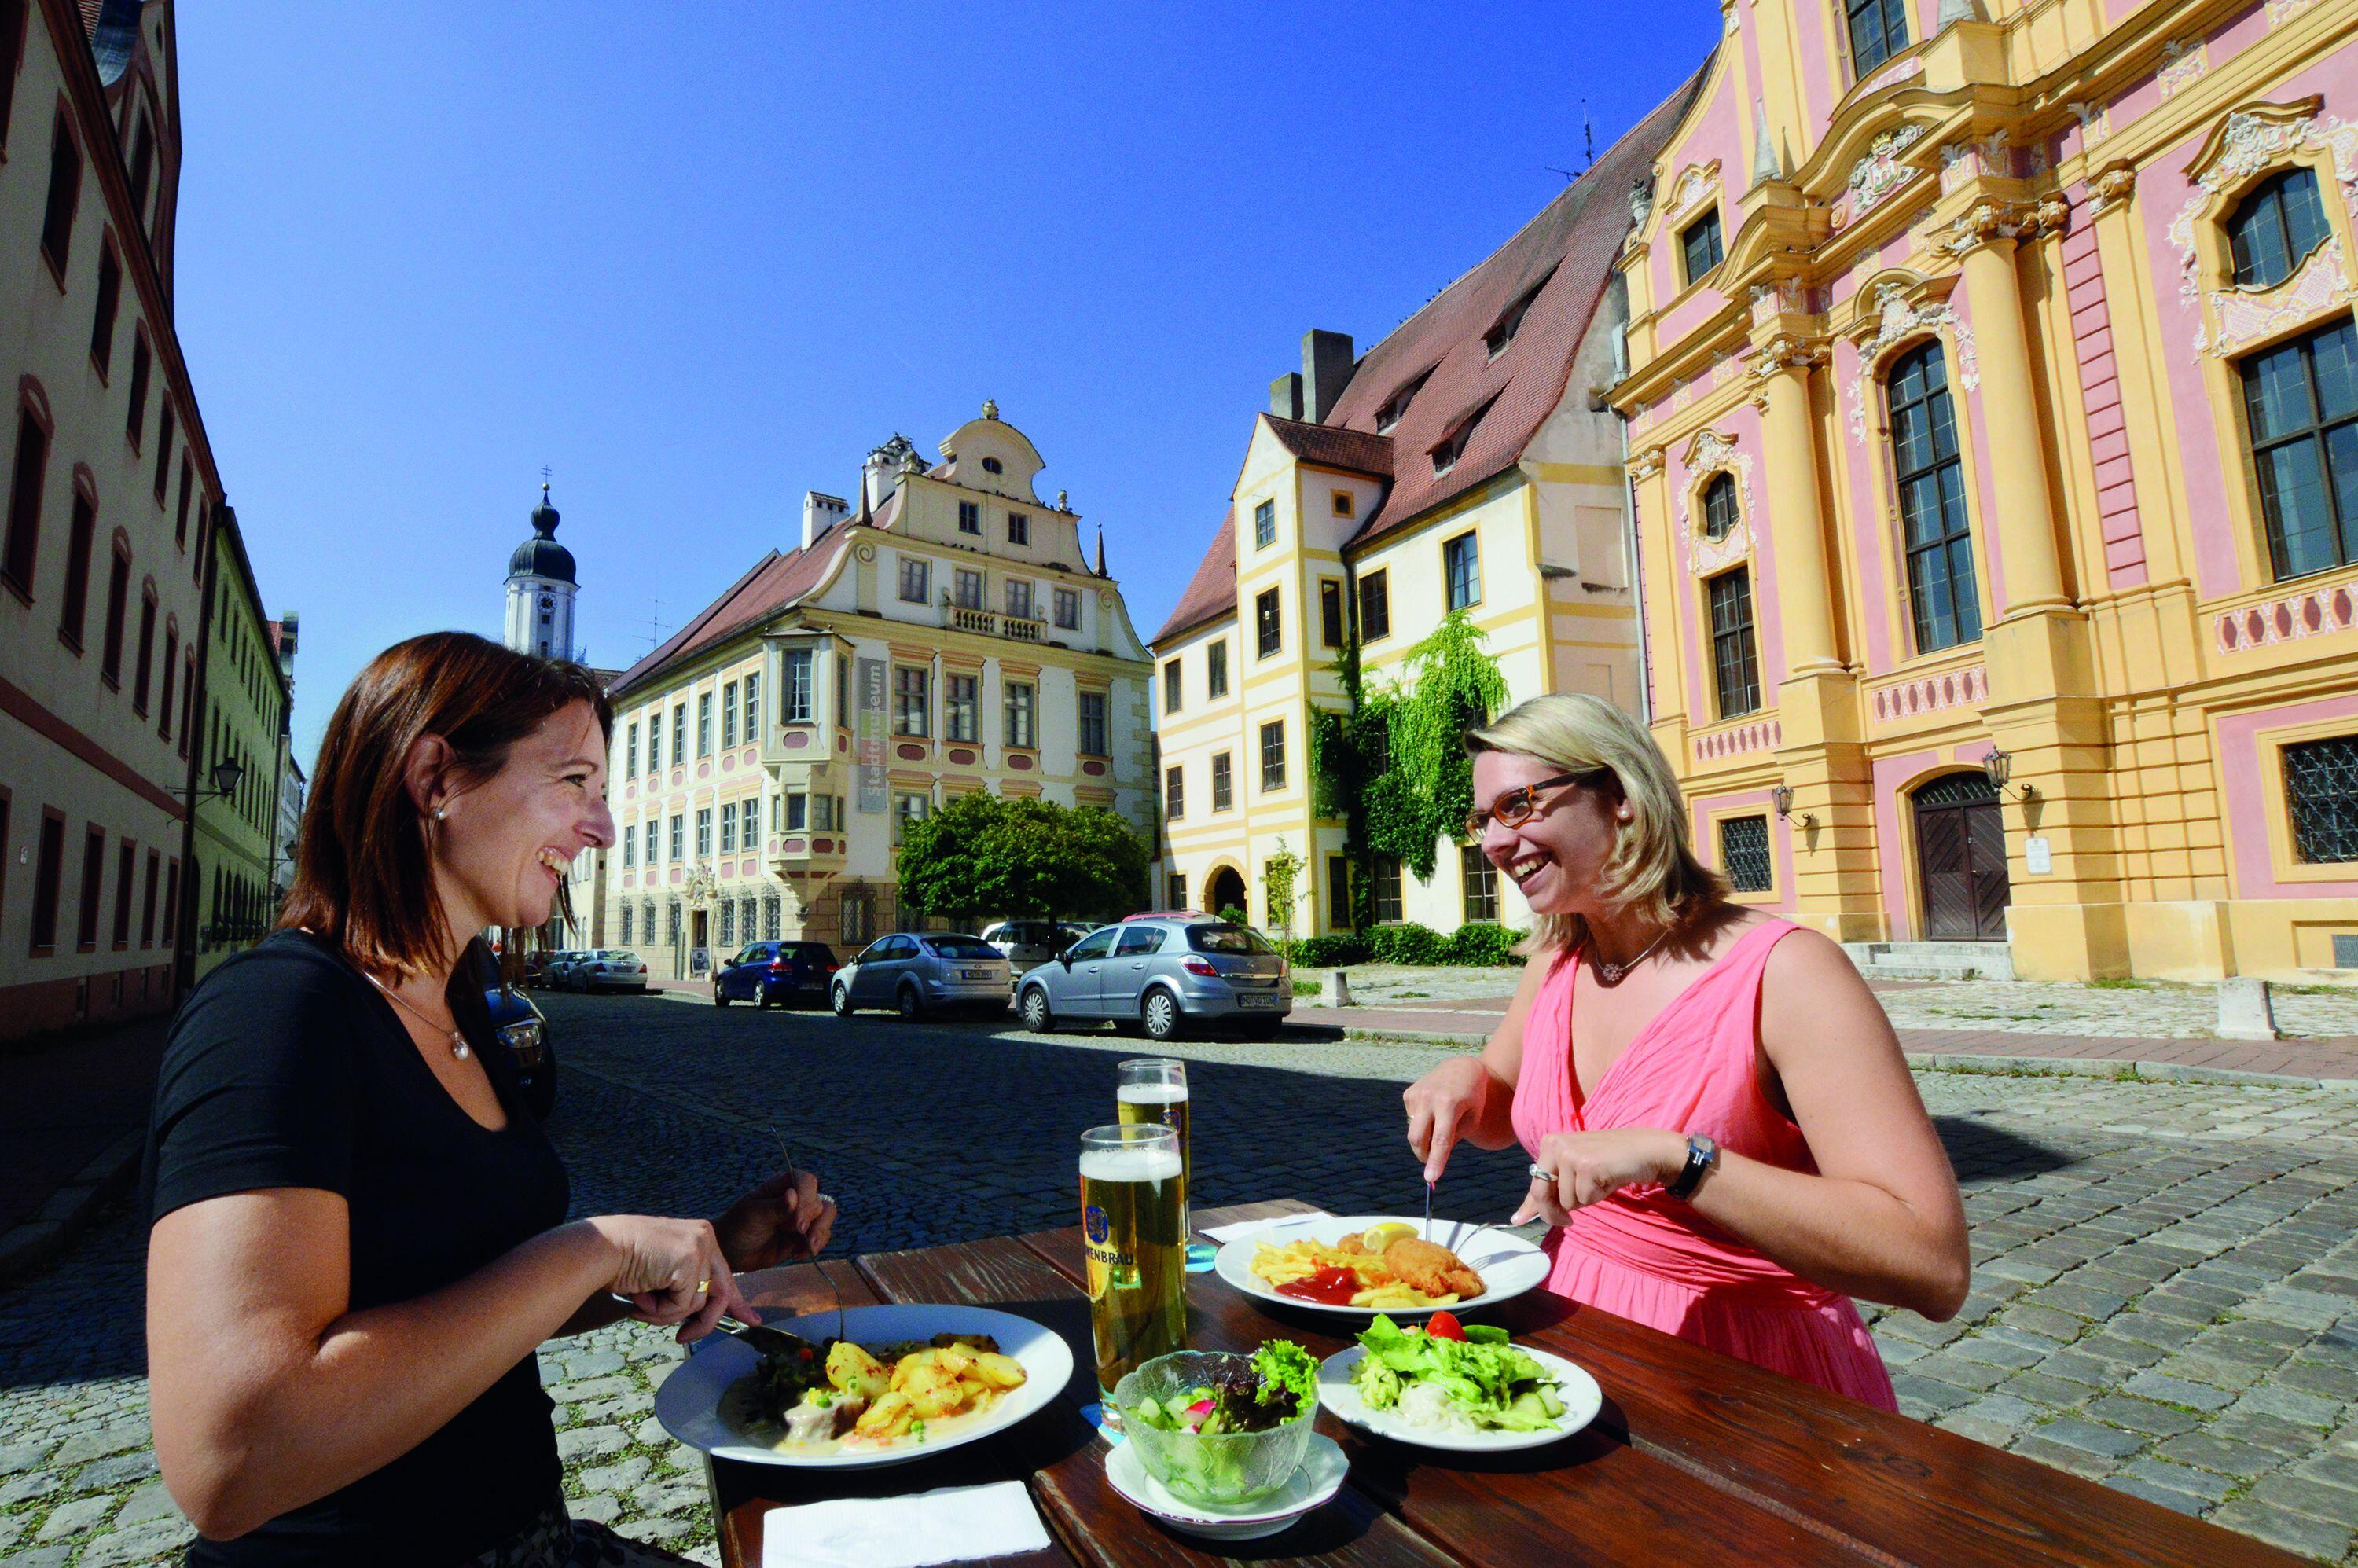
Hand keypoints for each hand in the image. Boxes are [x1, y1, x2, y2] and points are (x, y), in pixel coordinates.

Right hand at [586, 1214, 755, 1343]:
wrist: (599, 1249)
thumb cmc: (622, 1263)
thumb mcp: (663, 1273)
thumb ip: (686, 1286)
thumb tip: (702, 1314)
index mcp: (700, 1237)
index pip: (725, 1276)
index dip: (737, 1303)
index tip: (752, 1321)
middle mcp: (705, 1237)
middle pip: (721, 1293)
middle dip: (704, 1323)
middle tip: (683, 1339)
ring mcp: (699, 1247)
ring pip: (698, 1304)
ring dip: (666, 1315)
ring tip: (642, 1303)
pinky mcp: (689, 1261)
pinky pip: (683, 1305)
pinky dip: (660, 1310)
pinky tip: (641, 1296)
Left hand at [714, 1171, 837, 1272]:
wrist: (732, 1252)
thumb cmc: (738, 1226)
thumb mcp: (753, 1215)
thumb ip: (776, 1207)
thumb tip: (793, 1195)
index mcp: (781, 1186)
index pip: (806, 1181)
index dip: (807, 1198)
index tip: (797, 1223)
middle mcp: (796, 1199)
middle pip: (819, 1201)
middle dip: (811, 1219)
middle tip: (797, 1233)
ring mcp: (801, 1218)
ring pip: (826, 1216)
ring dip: (820, 1231)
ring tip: (809, 1246)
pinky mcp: (803, 1237)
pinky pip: (822, 1236)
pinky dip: (814, 1246)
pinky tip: (797, 1255)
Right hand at [1404, 1057, 1491, 1183]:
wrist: (1462, 1068)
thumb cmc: (1473, 1098)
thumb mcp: (1472, 1119)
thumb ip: (1453, 1138)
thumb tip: (1432, 1158)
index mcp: (1450, 1104)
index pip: (1441, 1139)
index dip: (1436, 1161)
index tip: (1430, 1178)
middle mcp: (1429, 1098)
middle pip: (1417, 1138)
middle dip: (1423, 1155)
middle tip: (1431, 1161)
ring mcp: (1416, 1094)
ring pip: (1413, 1131)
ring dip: (1424, 1138)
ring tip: (1440, 1122)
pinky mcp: (1408, 1093)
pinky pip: (1411, 1120)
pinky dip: (1422, 1123)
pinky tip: (1433, 1110)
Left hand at [1512, 1129, 1686, 1226]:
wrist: (1644, 1150)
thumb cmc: (1609, 1164)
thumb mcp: (1576, 1172)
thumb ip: (1553, 1189)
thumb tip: (1522, 1216)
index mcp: (1549, 1143)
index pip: (1535, 1182)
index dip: (1529, 1206)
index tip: (1517, 1221)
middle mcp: (1555, 1145)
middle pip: (1542, 1194)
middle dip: (1554, 1214)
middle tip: (1568, 1222)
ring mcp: (1570, 1154)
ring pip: (1567, 1201)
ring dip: (1585, 1200)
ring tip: (1599, 1180)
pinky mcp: (1587, 1165)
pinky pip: (1585, 1199)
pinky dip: (1598, 1196)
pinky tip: (1607, 1179)